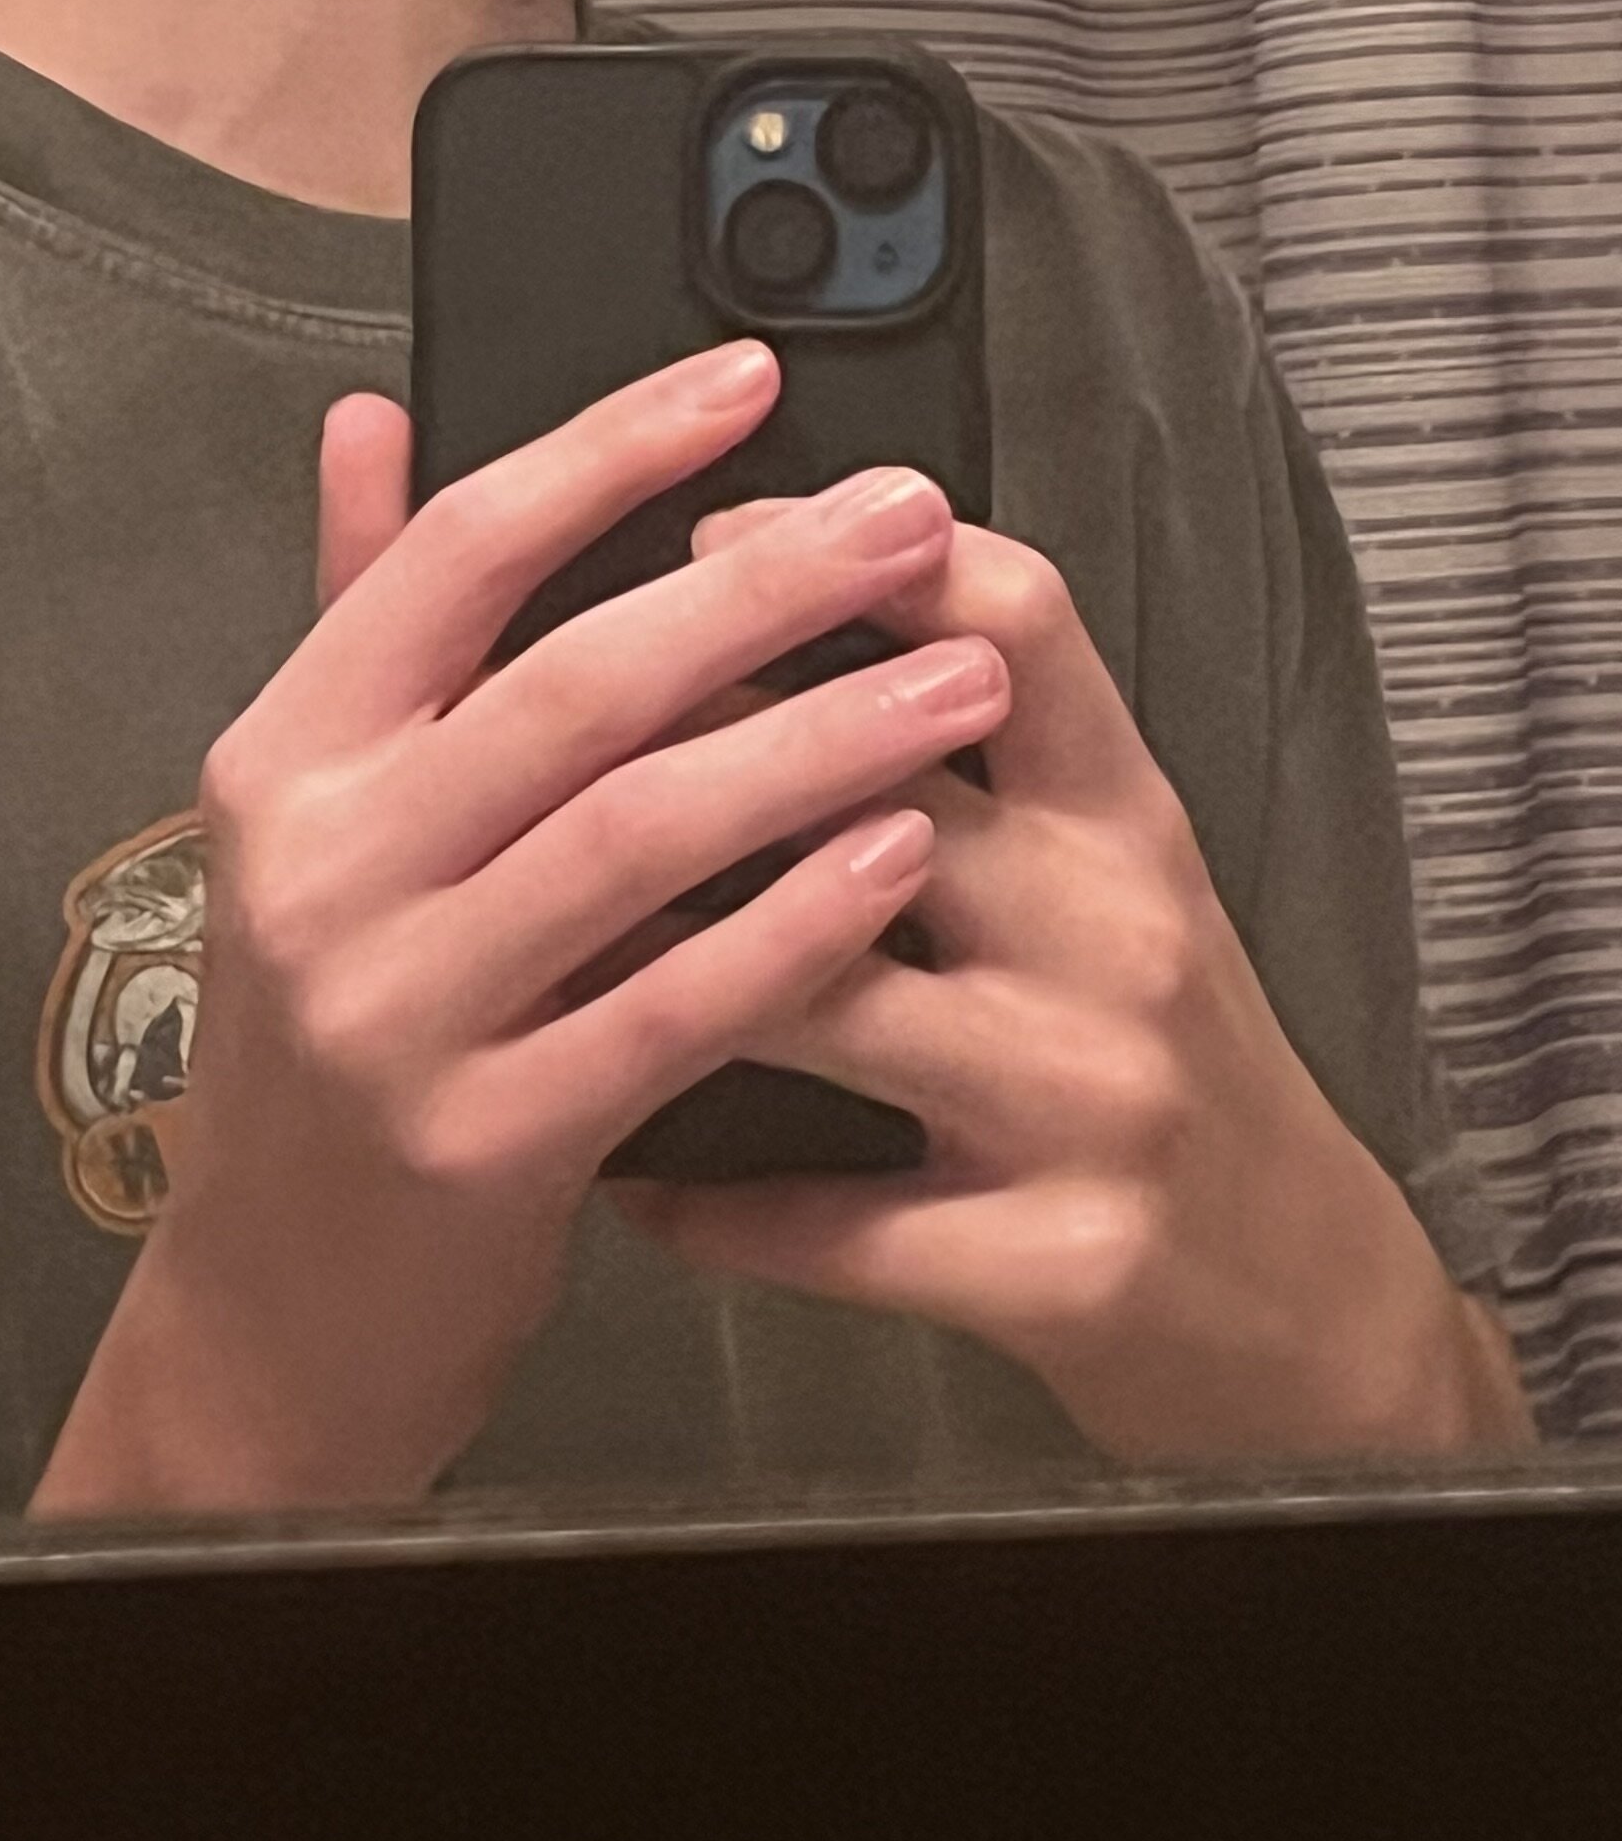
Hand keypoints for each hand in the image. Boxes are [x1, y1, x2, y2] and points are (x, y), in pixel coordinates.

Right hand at [30, 343, 1012, 1515]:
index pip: (453, 557)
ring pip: (636, 834)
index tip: (746, 381)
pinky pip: (670, 1006)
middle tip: (912, 520)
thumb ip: (355, 612)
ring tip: (957, 684)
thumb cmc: (326, 1037)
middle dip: (762, 586)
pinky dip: (791, 924)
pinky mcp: (485, 1141)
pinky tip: (899, 858)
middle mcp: (324, 866)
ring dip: (815, 741)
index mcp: (282, 757)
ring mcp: (398, 1008)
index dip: (608, 451)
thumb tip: (372, 418)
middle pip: (570, 682)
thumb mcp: (308, 819)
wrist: (274, 1314)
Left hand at [615, 497, 1533, 1462]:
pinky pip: (829, 1220)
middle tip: (532, 747)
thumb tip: (789, 598)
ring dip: (653, 972)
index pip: (1019, 624)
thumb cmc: (1169, 1063)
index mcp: (1122, 819)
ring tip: (530, 947)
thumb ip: (985, 752)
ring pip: (823, 997)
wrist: (1309, 1307)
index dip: (857, 560)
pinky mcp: (1054, 1262)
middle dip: (690, 758)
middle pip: (882, 789)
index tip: (710, 533)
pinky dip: (703, 1201)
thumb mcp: (1117, 876)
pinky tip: (620, 1174)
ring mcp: (1086, 1099)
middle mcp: (1112, 933)